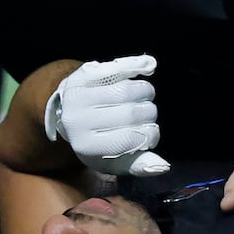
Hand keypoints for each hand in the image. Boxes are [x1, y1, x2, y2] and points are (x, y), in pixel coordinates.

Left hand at [44, 55, 170, 176]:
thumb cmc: (99, 140)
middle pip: (131, 114)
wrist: (70, 113)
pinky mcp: (82, 75)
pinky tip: (148, 68)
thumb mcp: (115, 160)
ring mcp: (79, 96)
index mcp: (87, 146)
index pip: (130, 139)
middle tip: (148, 114)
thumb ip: (140, 165)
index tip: (152, 133)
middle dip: (149, 113)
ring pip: (126, 90)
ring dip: (146, 91)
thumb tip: (164, 167)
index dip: (150, 135)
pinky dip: (136, 66)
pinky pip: (116, 68)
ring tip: (145, 96)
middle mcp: (79, 121)